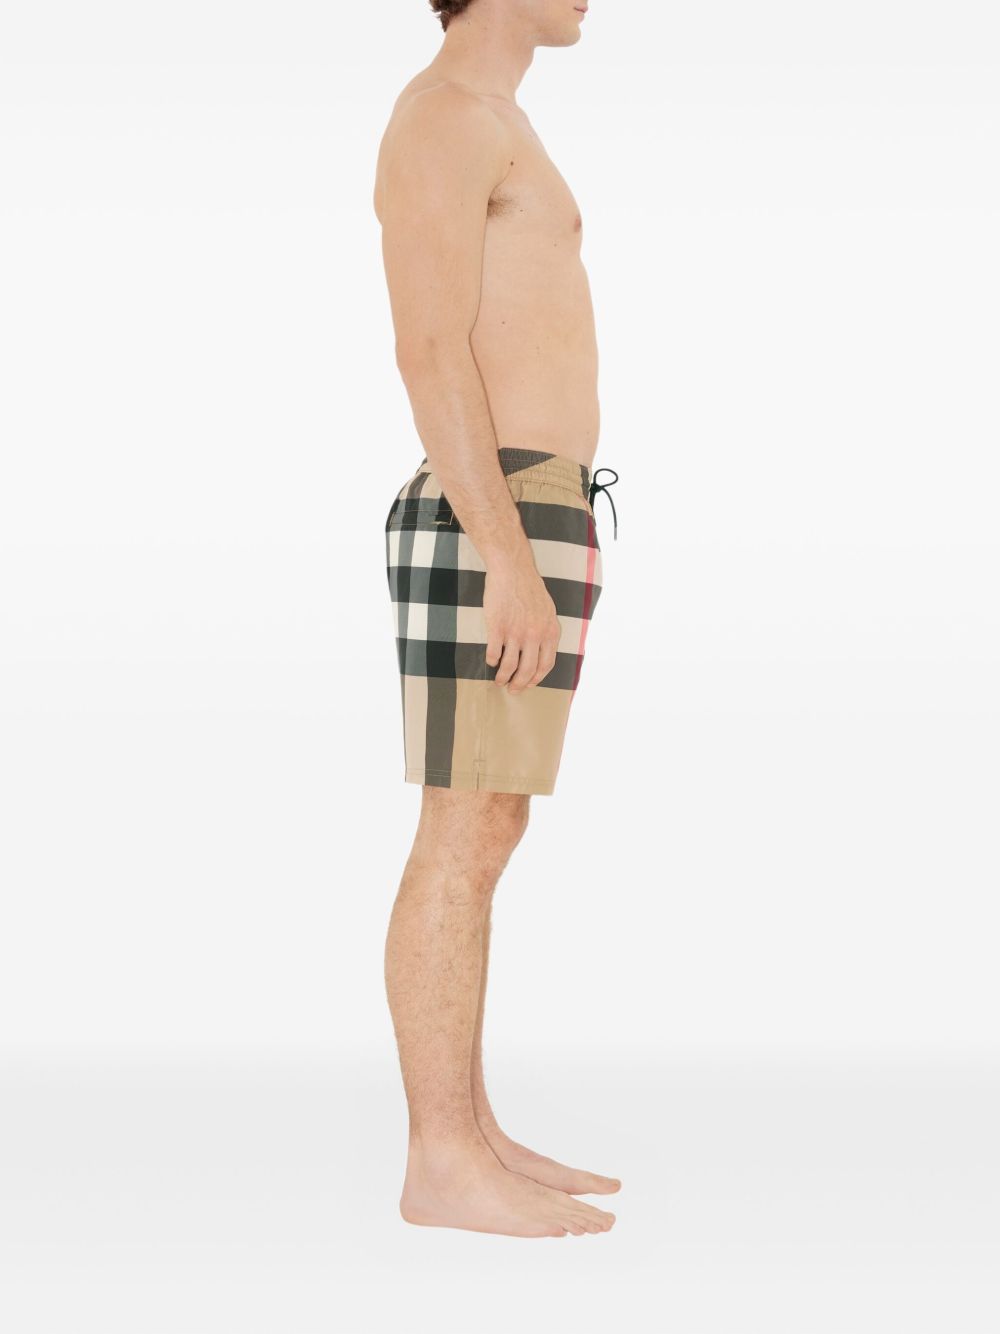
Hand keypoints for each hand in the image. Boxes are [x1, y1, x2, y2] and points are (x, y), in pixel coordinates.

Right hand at [483, 560, 561, 692]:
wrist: (513, 570)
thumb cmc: (529, 588)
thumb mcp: (548, 610)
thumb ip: (546, 630)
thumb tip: (543, 649)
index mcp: (549, 632)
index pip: (546, 664)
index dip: (537, 678)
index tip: (530, 684)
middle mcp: (534, 635)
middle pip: (528, 670)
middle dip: (520, 685)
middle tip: (513, 690)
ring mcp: (515, 632)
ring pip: (509, 666)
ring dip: (503, 677)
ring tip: (499, 681)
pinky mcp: (497, 627)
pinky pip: (493, 653)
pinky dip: (491, 661)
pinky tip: (490, 661)